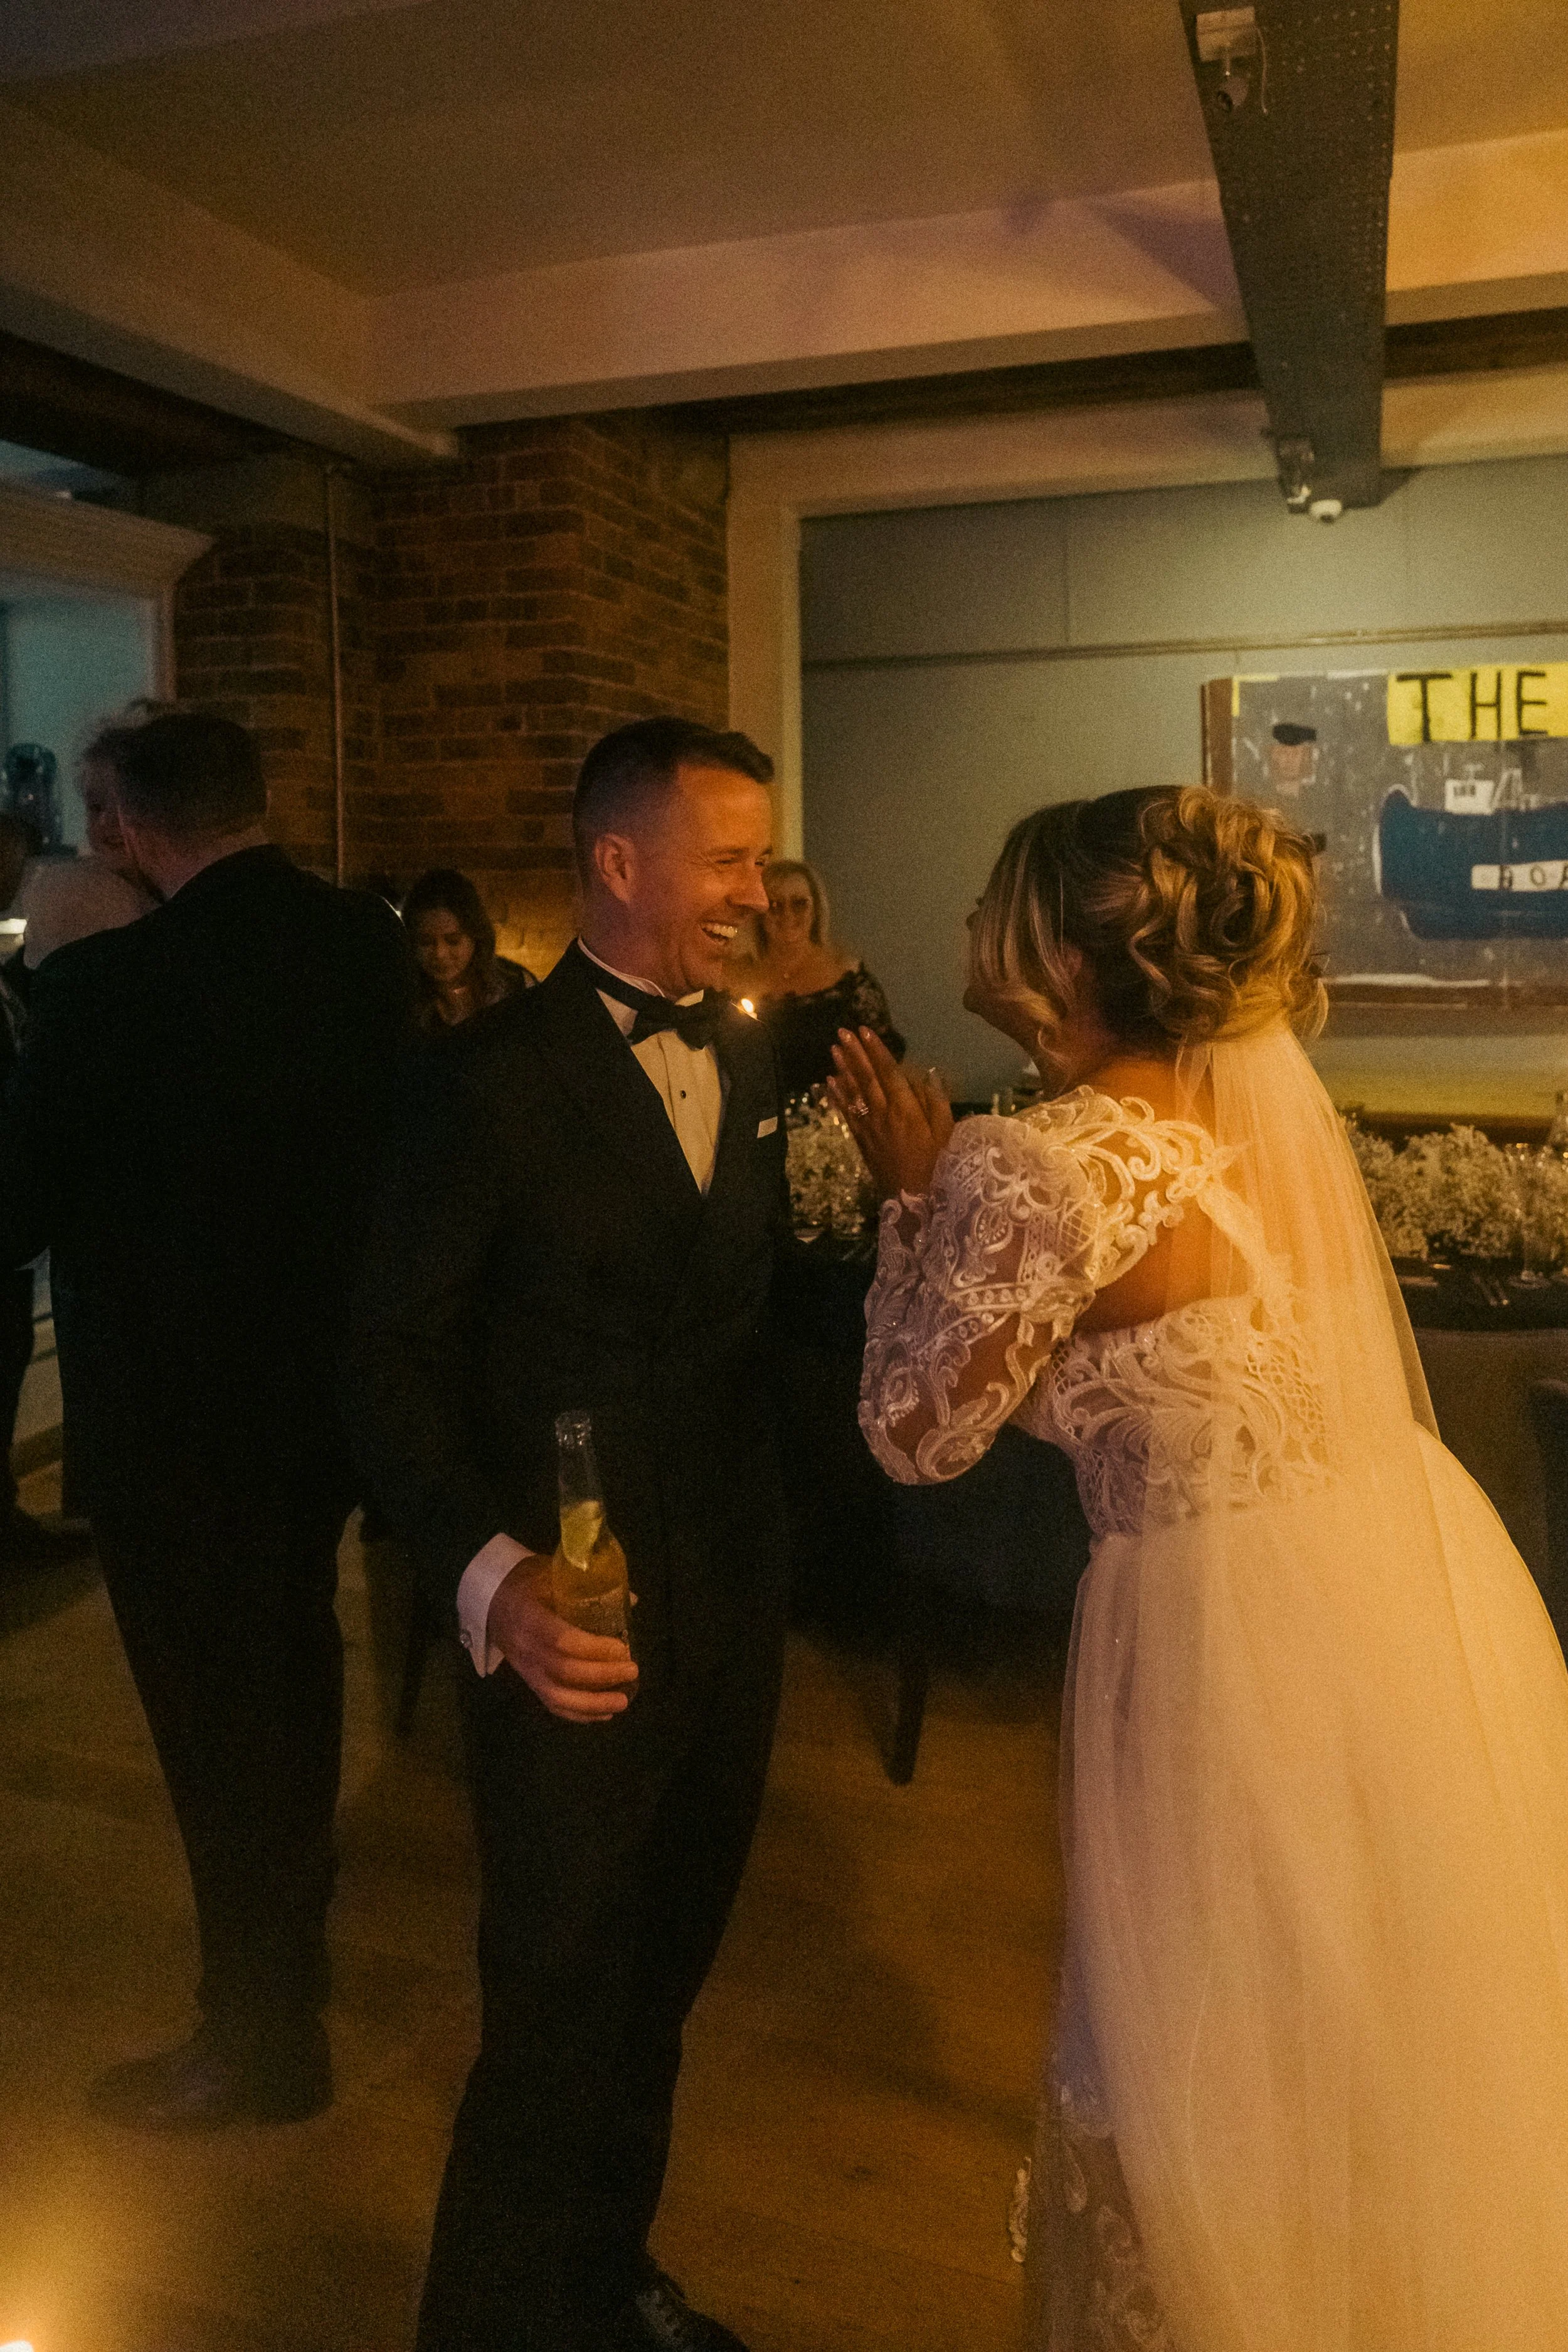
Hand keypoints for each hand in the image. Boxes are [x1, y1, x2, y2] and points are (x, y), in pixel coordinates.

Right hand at [486, 1557, 637, 1721]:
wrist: (492, 1601)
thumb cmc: (526, 1584)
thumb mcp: (552, 1573)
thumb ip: (589, 1586)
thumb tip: (633, 1601)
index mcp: (531, 1619)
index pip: (562, 1641)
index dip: (594, 1648)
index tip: (622, 1647)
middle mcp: (527, 1650)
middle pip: (564, 1672)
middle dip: (602, 1675)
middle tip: (632, 1670)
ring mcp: (527, 1671)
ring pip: (557, 1697)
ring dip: (593, 1704)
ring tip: (623, 1701)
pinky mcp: (529, 1682)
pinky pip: (553, 1705)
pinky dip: (580, 1714)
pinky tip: (604, 1713)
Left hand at [827, 1028, 953, 1201]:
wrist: (913, 1200)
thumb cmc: (937, 1165)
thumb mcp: (946, 1133)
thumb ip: (936, 1102)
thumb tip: (927, 1075)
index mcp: (907, 1109)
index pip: (889, 1072)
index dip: (877, 1050)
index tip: (866, 1030)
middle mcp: (884, 1114)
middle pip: (867, 1078)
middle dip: (855, 1053)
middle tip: (843, 1032)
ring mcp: (870, 1127)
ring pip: (854, 1092)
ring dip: (843, 1069)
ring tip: (834, 1049)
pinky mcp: (862, 1140)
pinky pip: (847, 1113)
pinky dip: (838, 1096)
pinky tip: (830, 1082)